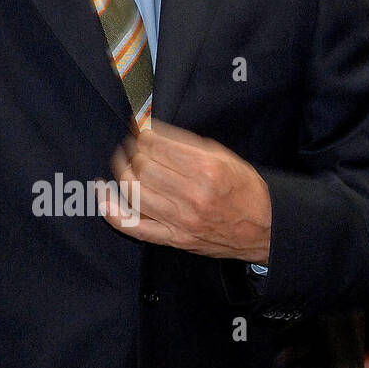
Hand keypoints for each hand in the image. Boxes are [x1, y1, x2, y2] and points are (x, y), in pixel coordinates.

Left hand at [100, 120, 271, 262]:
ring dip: (121, 171)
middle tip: (132, 146)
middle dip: (131, 151)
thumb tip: (149, 128)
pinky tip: (102, 192)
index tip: (137, 128)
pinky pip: (133, 226)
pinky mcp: (173, 239)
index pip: (156, 146)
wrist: (265, 229)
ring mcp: (180, 221)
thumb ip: (185, 143)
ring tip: (123, 162)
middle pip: (141, 167)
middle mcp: (192, 196)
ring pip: (133, 191)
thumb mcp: (223, 156)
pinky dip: (111, 210)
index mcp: (206, 171)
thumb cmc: (245, 189)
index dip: (140, 133)